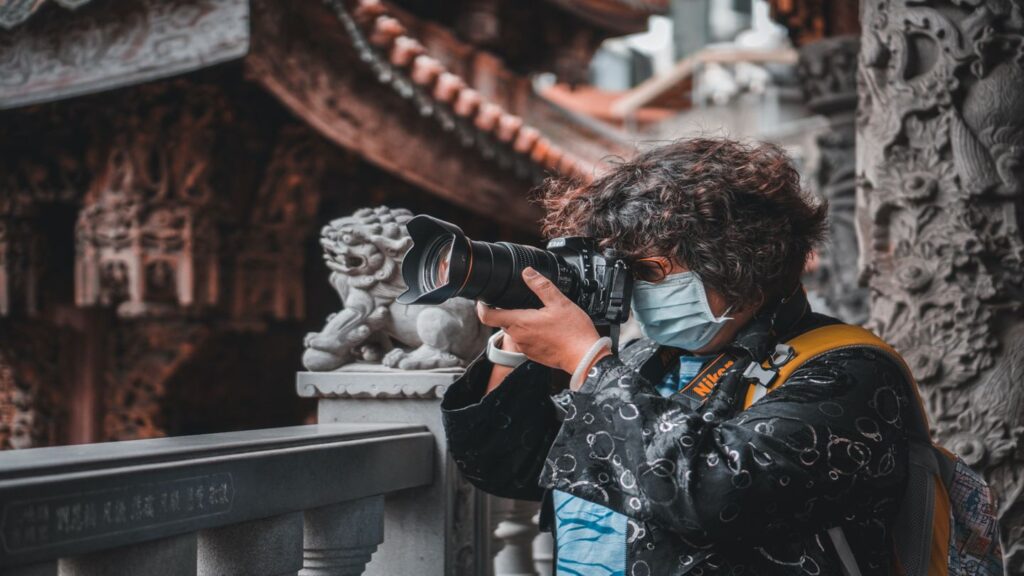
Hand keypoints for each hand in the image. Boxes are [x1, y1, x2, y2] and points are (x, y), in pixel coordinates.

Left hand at [477, 267, 600, 373]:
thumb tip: (528, 272)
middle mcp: (518, 337)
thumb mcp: (559, 302)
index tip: (484, 299)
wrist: (585, 357)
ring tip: (534, 313)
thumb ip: (541, 286)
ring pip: (514, 331)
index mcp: (520, 323)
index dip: (481, 306)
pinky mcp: (533, 355)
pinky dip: (529, 332)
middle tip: (516, 300)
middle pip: (501, 322)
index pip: (487, 316)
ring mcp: (525, 348)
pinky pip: (524, 340)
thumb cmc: (573, 332)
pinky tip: (544, 327)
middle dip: (505, 311)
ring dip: (519, 322)